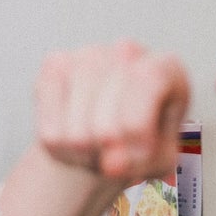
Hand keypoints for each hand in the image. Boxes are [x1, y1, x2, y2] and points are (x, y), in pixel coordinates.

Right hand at [33, 40, 189, 188]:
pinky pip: (50, 120)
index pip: (146, 80)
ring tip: (94, 149)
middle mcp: (127, 51)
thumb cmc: (140, 142)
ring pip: (76, 121)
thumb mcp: (157, 158)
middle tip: (113, 157)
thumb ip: (143, 161)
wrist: (108, 137)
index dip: (136, 125)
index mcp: (166, 67)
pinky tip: (71, 136)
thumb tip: (112, 164)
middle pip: (107, 111)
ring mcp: (88, 54)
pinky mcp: (55, 66)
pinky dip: (58, 141)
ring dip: (82, 149)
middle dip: (107, 148)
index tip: (136, 156)